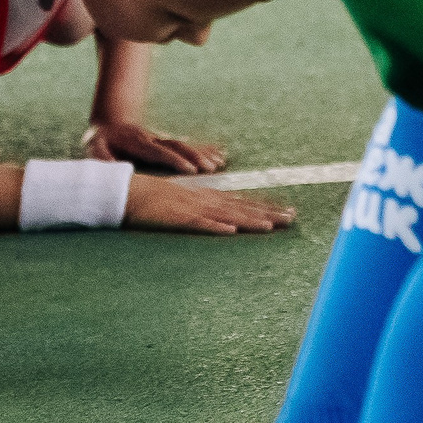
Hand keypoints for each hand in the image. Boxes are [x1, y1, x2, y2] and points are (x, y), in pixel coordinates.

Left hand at [85, 119, 227, 175]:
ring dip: (203, 153)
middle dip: (195, 157)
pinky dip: (205, 149)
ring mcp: (162, 138)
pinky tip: (220, 154)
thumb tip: (109, 167)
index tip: (190, 169)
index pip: (159, 152)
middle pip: (178, 147)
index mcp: (137, 143)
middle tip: (211, 168)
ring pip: (185, 145)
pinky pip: (188, 145)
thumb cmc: (101, 141)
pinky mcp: (167, 141)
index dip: (175, 160)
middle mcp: (154, 139)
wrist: (109, 122)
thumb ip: (102, 158)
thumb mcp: (95, 148)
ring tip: (220, 162)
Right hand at [124, 178, 296, 235]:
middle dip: (268, 213)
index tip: (288, 212)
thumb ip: (203, 209)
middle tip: (293, 218)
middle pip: (242, 208)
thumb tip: (223, 220)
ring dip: (249, 221)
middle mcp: (206, 200)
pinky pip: (199, 223)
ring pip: (227, 215)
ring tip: (271, 225)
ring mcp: (193, 208)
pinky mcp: (178, 218)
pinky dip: (214, 227)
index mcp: (209, 197)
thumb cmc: (155, 199)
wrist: (128, 191)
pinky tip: (230, 231)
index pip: (243, 203)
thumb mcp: (185, 203)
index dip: (266, 207)